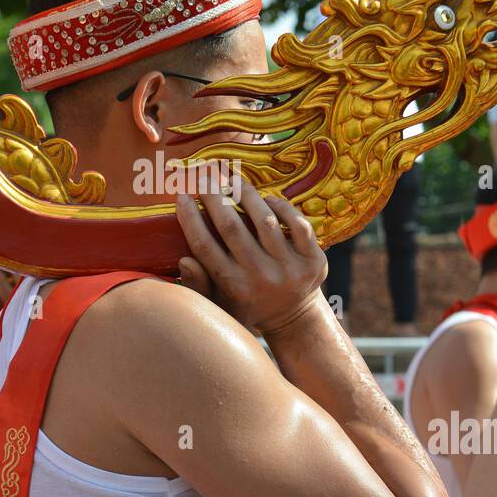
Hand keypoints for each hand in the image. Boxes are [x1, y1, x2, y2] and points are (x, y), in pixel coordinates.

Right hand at [174, 165, 327, 333]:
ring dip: (246, 195)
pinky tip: (267, 199)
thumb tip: (184, 261)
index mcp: (234, 286)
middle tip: (205, 179)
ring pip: (264, 221)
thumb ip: (200, 284)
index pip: (205, 247)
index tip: (182, 197)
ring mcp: (290, 268)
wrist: (295, 318)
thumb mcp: (221, 303)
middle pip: (231, 228)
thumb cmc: (249, 304)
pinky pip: (298, 224)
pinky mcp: (313, 260)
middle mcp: (260, 277)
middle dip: (214, 198)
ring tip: (233, 181)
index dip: (190, 219)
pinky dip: (282, 207)